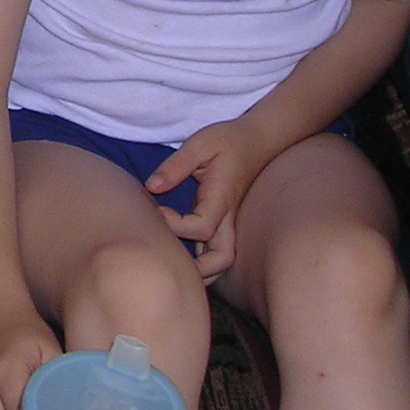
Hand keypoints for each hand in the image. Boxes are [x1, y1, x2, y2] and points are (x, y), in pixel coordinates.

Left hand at [146, 117, 272, 281]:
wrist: (258, 139)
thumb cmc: (228, 140)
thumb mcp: (200, 144)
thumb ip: (175, 166)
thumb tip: (152, 187)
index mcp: (221, 198)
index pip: (201, 227)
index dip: (176, 226)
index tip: (157, 210)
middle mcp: (228, 217)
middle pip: (222, 259)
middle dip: (196, 269)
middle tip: (165, 257)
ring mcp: (229, 222)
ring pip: (222, 261)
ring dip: (200, 269)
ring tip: (169, 261)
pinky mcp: (224, 221)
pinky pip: (216, 250)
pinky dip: (200, 260)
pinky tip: (177, 254)